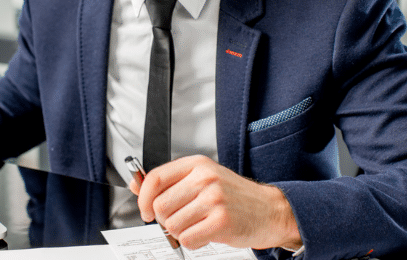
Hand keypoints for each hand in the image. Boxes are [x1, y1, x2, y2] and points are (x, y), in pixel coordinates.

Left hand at [129, 155, 301, 250]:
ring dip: (181, 232)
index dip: (143, 198)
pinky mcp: (221, 222)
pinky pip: (188, 239)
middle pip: (160, 206)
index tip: (145, 210)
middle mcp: (204, 179)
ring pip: (172, 225)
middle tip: (182, 219)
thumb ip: (170, 182)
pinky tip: (205, 234)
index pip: (155, 178)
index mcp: (197, 165)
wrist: (270, 210)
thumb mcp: (202, 179)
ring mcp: (214, 199)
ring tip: (198, 225)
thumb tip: (136, 185)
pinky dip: (192, 242)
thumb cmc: (235, 196)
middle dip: (166, 219)